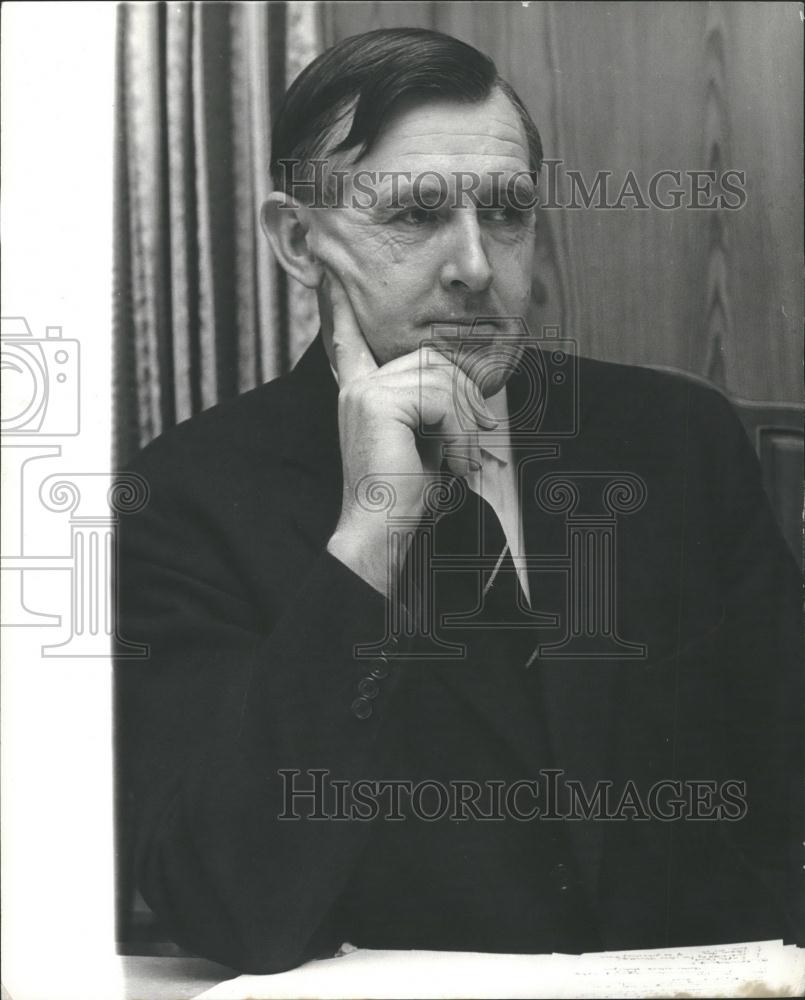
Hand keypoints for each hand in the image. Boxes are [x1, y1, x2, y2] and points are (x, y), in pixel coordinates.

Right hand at [324, 273, 496, 596]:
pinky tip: (457, 463)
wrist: (380, 530)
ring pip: (440, 379)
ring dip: (466, 422)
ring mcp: (365, 391)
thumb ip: (433, 408)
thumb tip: (468, 392)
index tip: (331, 277)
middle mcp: (358, 387)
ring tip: (466, 460)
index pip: (351, 341)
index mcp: (361, 393)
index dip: (343, 310)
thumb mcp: (424, 441)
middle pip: (429, 360)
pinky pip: (441, 399)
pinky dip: (461, 432)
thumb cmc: (403, 496)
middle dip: (465, 396)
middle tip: (480, 437)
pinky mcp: (379, 402)